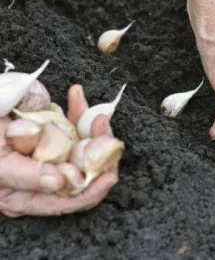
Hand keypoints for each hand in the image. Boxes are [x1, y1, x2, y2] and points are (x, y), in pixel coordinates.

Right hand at [0, 85, 117, 216]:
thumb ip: (25, 175)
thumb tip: (59, 182)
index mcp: (30, 195)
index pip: (71, 200)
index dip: (94, 190)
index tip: (110, 174)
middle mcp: (45, 177)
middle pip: (85, 170)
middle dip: (99, 148)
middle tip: (102, 126)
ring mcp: (49, 153)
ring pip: (83, 144)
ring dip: (92, 126)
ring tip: (94, 111)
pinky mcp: (48, 132)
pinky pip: (71, 124)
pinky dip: (76, 109)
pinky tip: (75, 93)